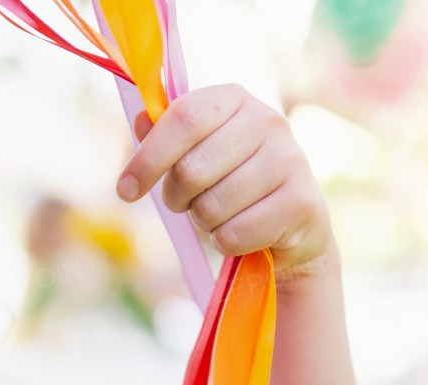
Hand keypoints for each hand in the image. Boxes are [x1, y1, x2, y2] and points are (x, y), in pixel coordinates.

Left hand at [116, 84, 333, 279]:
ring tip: (222, 214)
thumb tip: (141, 119)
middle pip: (190, 170)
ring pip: (210, 208)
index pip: (184, 118)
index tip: (124, 190)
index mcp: (234, 99)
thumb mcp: (195, 154)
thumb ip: (166, 135)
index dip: (148, 157)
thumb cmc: (230, 183)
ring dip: (204, 222)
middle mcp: (268, 121)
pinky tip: (244, 231)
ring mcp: (291, 160)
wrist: (291, 224)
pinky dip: (226, 242)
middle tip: (186, 202)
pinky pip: (233, 235)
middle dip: (176, 197)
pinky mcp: (302, 203)